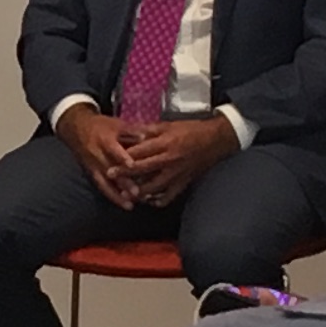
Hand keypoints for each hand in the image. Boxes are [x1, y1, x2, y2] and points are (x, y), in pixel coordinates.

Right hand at [54, 102, 140, 207]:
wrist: (76, 129)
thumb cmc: (101, 126)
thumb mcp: (116, 123)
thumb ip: (132, 130)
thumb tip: (147, 135)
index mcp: (104, 140)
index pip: (113, 150)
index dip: (122, 158)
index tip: (132, 166)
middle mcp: (97, 155)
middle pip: (110, 170)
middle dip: (123, 182)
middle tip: (136, 193)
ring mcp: (93, 166)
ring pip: (105, 182)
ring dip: (117, 195)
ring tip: (130, 205)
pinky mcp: (92, 173)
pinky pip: (101, 186)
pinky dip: (112, 196)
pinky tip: (123, 204)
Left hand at [109, 114, 236, 208]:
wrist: (215, 140)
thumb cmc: (191, 130)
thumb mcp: (169, 125)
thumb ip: (149, 131)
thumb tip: (130, 134)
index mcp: (166, 143)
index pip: (140, 152)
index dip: (124, 158)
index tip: (111, 161)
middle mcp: (170, 160)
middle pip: (143, 169)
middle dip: (126, 174)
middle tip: (111, 177)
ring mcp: (178, 173)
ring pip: (154, 186)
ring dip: (139, 191)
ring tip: (125, 193)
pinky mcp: (184, 182)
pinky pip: (169, 196)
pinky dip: (158, 201)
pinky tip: (148, 201)